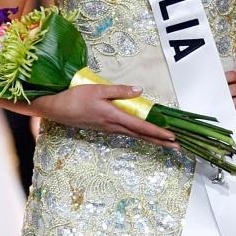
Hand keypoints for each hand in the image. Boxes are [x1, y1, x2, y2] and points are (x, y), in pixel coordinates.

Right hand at [37, 82, 176, 144]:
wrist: (57, 110)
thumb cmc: (75, 98)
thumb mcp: (98, 90)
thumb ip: (119, 90)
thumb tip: (140, 91)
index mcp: (115, 117)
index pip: (142, 126)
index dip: (159, 132)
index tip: (173, 136)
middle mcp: (115, 127)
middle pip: (142, 135)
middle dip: (161, 141)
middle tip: (178, 146)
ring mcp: (110, 129)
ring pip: (136, 135)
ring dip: (152, 139)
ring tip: (167, 142)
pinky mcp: (106, 128)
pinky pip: (128, 133)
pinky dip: (141, 135)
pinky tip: (145, 135)